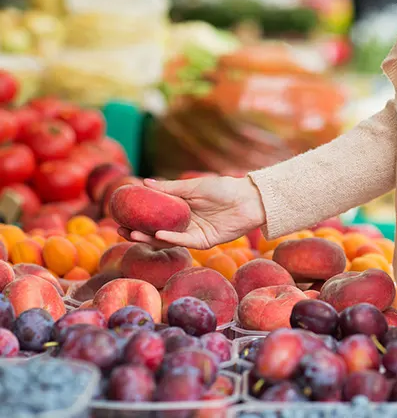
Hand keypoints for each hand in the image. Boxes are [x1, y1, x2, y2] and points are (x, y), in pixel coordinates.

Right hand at [118, 177, 265, 248]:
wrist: (248, 199)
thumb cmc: (223, 188)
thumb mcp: (193, 186)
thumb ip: (170, 188)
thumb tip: (144, 182)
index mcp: (181, 208)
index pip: (154, 215)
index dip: (137, 216)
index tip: (119, 214)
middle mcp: (184, 223)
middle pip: (156, 230)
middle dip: (137, 231)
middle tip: (120, 228)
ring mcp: (193, 233)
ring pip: (167, 239)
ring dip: (149, 238)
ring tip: (132, 233)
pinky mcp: (204, 242)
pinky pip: (184, 242)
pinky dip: (171, 239)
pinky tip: (157, 234)